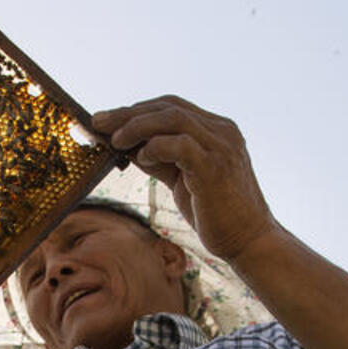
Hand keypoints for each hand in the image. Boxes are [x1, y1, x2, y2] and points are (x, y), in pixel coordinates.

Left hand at [91, 95, 280, 262]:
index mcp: (217, 131)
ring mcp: (221, 146)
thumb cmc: (215, 213)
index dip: (136, 111)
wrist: (249, 241)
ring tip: (113, 139)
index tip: (106, 120)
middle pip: (168, 107)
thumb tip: (128, 146)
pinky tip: (141, 157)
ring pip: (173, 118)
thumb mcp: (182, 179)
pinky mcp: (215, 166)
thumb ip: (160, 159)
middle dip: (129, 113)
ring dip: (137, 125)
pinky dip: (156, 146)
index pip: (171, 107)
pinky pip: (180, 144)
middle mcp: (222, 132)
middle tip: (98, 122)